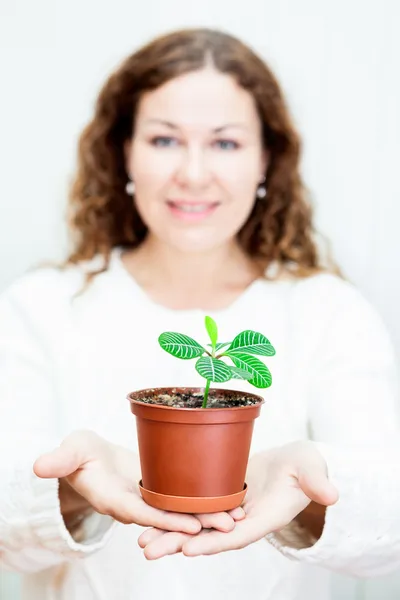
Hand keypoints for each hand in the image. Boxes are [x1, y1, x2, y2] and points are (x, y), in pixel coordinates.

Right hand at [34, 430, 243, 533]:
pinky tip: (227, 496)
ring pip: (180, 509)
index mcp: (116, 499)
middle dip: (198, 523)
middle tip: (230, 526)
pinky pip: (182, 497)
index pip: (142, 513)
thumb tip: (39, 466)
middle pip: (169, 518)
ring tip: (238, 515)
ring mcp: (150, 499)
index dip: (165, 520)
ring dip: (207, 514)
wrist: (90, 458)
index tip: (190, 526)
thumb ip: (61, 459)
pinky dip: (202, 499)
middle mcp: (137, 505)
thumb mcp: (71, 451)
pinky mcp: (159, 489)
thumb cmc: (79, 453)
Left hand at [138, 441, 338, 557]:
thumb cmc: (304, 465)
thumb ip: (317, 481)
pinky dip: (175, 512)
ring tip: (141, 540)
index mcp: (265, 517)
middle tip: (148, 550)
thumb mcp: (311, 468)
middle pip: (209, 536)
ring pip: (197, 525)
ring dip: (170, 532)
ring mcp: (230, 510)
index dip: (214, 543)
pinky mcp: (220, 496)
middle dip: (178, 543)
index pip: (238, 535)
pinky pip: (196, 507)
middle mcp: (243, 519)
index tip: (190, 551)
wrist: (292, 463)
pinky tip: (152, 513)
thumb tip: (332, 495)